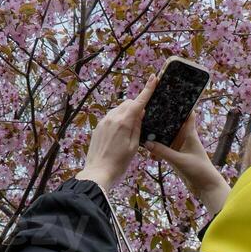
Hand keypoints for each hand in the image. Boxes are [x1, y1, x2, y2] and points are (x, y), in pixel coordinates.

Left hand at [74, 72, 156, 190]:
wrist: (98, 173)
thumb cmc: (118, 163)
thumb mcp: (134, 146)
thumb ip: (137, 127)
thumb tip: (140, 113)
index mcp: (123, 122)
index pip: (138, 102)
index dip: (147, 90)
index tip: (153, 78)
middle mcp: (112, 118)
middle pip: (128, 103)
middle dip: (136, 106)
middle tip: (143, 119)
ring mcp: (103, 122)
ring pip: (119, 110)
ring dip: (127, 113)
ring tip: (130, 131)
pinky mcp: (98, 128)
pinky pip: (111, 118)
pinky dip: (118, 120)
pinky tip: (120, 135)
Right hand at [145, 113, 230, 213]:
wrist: (205, 186)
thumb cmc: (198, 170)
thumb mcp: (179, 160)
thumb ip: (163, 151)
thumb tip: (147, 143)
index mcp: (190, 134)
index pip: (187, 114)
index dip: (181, 104)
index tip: (169, 96)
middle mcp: (185, 137)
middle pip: (173, 123)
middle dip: (162, 119)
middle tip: (148, 113)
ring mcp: (180, 147)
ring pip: (167, 136)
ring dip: (158, 135)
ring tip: (144, 130)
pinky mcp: (176, 156)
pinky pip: (165, 148)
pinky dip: (157, 149)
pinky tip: (148, 150)